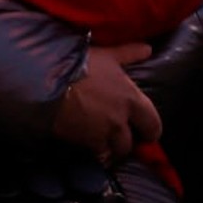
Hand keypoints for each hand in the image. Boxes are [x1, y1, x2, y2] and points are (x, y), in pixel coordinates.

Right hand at [51, 44, 162, 165]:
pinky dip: (93, 152)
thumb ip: (128, 54)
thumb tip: (148, 48)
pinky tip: (87, 146)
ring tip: (103, 144)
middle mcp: (120, 120)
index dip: (151, 130)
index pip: (153, 124)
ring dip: (110, 149)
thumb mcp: (106, 55)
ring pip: (113, 151)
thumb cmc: (80, 64)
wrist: (49, 81)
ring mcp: (102, 134)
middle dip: (126, 143)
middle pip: (130, 143)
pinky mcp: (83, 142)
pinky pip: (94, 154)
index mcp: (131, 99)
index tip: (146, 132)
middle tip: (120, 139)